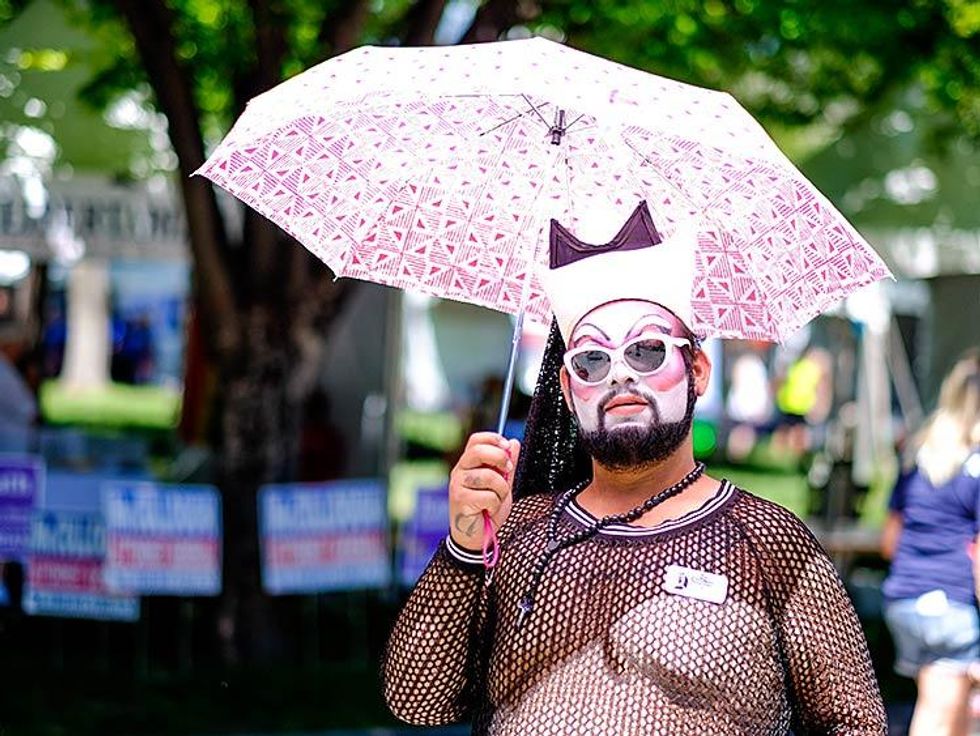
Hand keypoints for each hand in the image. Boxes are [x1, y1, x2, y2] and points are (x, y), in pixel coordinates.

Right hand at [448, 432, 520, 550]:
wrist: (475, 538)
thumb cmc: (486, 510)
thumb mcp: (502, 484)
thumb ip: (507, 465)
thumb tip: (514, 443)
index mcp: (468, 464)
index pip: (476, 439)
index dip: (493, 439)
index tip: (507, 447)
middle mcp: (460, 471)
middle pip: (479, 451)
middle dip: (500, 458)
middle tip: (507, 471)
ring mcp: (458, 485)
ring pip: (488, 476)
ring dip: (501, 490)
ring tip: (496, 499)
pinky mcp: (460, 500)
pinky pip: (488, 496)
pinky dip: (495, 505)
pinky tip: (488, 510)